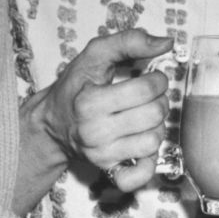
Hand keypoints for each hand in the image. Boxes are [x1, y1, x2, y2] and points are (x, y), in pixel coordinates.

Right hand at [34, 28, 174, 192]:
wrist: (52, 124)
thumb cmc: (75, 88)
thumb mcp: (94, 56)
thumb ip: (129, 41)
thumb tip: (166, 43)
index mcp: (90, 102)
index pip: (147, 89)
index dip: (157, 79)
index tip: (150, 79)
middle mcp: (94, 132)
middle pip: (154, 115)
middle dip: (159, 101)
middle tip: (147, 98)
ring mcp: (101, 155)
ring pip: (154, 141)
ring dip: (156, 126)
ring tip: (142, 117)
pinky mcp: (108, 170)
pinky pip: (141, 175)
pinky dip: (149, 161)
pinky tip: (141, 143)